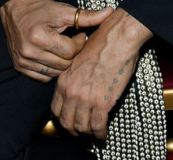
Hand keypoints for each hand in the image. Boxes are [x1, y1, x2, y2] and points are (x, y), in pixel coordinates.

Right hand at [0, 0, 112, 81]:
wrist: (15, 8)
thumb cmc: (41, 8)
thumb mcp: (64, 10)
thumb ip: (87, 16)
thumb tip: (110, 13)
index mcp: (39, 36)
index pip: (70, 51)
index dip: (79, 42)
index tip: (78, 34)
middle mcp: (29, 51)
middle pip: (63, 64)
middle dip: (72, 54)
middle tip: (72, 42)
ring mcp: (22, 61)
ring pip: (55, 73)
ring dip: (63, 63)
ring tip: (63, 48)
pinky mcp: (19, 66)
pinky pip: (43, 77)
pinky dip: (51, 69)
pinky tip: (53, 55)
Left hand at [51, 7, 151, 138]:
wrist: (117, 39)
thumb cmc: (102, 45)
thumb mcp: (78, 60)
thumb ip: (74, 77)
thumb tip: (78, 89)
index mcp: (64, 80)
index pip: (55, 109)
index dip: (63, 118)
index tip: (70, 121)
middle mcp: (71, 91)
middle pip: (66, 122)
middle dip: (74, 130)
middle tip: (81, 132)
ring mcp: (85, 98)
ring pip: (81, 127)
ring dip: (88, 133)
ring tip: (93, 132)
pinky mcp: (102, 102)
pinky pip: (98, 126)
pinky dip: (100, 133)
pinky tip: (103, 133)